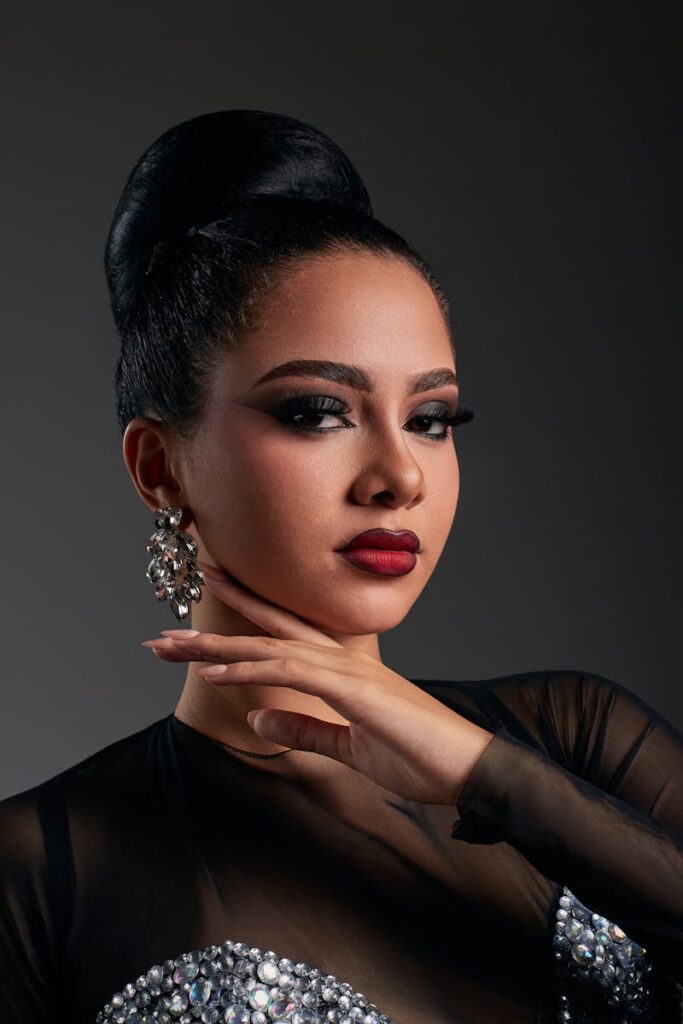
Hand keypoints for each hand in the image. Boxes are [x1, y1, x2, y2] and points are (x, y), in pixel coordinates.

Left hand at [143, 561, 494, 805]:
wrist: (471, 768)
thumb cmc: (419, 756)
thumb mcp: (348, 747)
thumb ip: (304, 728)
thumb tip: (257, 716)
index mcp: (342, 670)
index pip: (281, 636)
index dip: (238, 622)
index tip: (193, 622)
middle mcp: (341, 660)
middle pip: (264, 634)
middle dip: (210, 631)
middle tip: (158, 634)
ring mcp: (348, 671)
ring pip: (269, 646)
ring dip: (216, 645)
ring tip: (168, 646)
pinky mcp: (355, 690)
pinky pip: (291, 673)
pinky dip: (249, 669)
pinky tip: (213, 670)